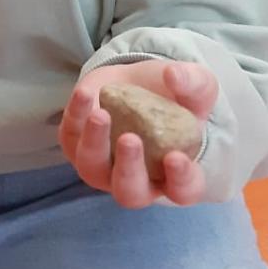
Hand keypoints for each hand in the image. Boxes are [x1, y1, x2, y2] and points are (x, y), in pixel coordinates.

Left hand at [59, 60, 217, 208]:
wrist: (137, 84)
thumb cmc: (173, 96)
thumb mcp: (196, 86)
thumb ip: (193, 83)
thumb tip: (174, 75)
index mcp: (174, 175)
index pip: (183, 190)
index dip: (180, 180)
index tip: (175, 157)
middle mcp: (137, 181)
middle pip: (130, 193)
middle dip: (128, 169)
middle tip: (130, 140)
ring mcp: (103, 168)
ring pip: (93, 170)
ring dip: (95, 144)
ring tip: (100, 114)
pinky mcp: (77, 146)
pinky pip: (71, 138)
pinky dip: (76, 116)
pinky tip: (85, 94)